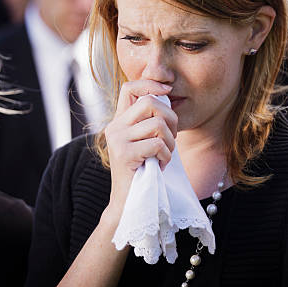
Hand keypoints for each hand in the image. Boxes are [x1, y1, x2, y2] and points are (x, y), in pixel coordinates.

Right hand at [104, 80, 177, 213]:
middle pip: (149, 102)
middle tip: (172, 137)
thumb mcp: (146, 141)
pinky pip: (158, 144)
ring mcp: (117, 139)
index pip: (130, 87)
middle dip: (171, 117)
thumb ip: (152, 120)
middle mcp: (115, 126)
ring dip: (170, 142)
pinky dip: (166, 156)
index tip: (168, 90)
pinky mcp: (124, 154)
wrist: (128, 202)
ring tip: (165, 155)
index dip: (150, 84)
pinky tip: (160, 166)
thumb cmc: (144, 170)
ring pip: (158, 124)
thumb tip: (167, 97)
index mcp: (120, 120)